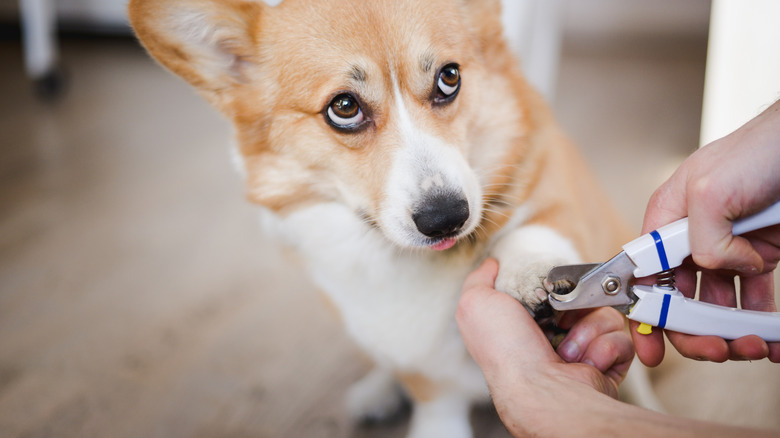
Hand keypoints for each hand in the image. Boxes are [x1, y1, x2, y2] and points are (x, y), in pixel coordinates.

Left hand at [457, 258, 633, 435]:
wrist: (541, 390)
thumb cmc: (506, 349)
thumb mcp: (476, 303)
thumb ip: (480, 279)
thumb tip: (492, 264)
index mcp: (526, 322)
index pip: (552, 289)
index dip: (555, 286)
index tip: (549, 289)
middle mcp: (554, 336)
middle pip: (582, 297)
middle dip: (574, 305)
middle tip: (559, 319)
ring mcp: (583, 351)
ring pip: (604, 314)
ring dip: (587, 330)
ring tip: (568, 351)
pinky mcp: (607, 363)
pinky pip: (620, 338)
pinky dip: (604, 348)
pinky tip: (584, 363)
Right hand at [635, 101, 779, 365]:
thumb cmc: (760, 150)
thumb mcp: (711, 188)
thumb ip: (700, 238)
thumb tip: (716, 268)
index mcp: (667, 219)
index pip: (642, 275)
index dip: (644, 314)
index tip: (651, 348)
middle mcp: (691, 237)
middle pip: (679, 299)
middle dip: (694, 330)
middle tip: (716, 349)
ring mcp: (726, 248)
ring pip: (716, 305)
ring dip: (730, 332)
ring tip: (753, 343)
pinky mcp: (759, 255)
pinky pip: (753, 299)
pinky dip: (760, 322)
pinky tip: (770, 336)